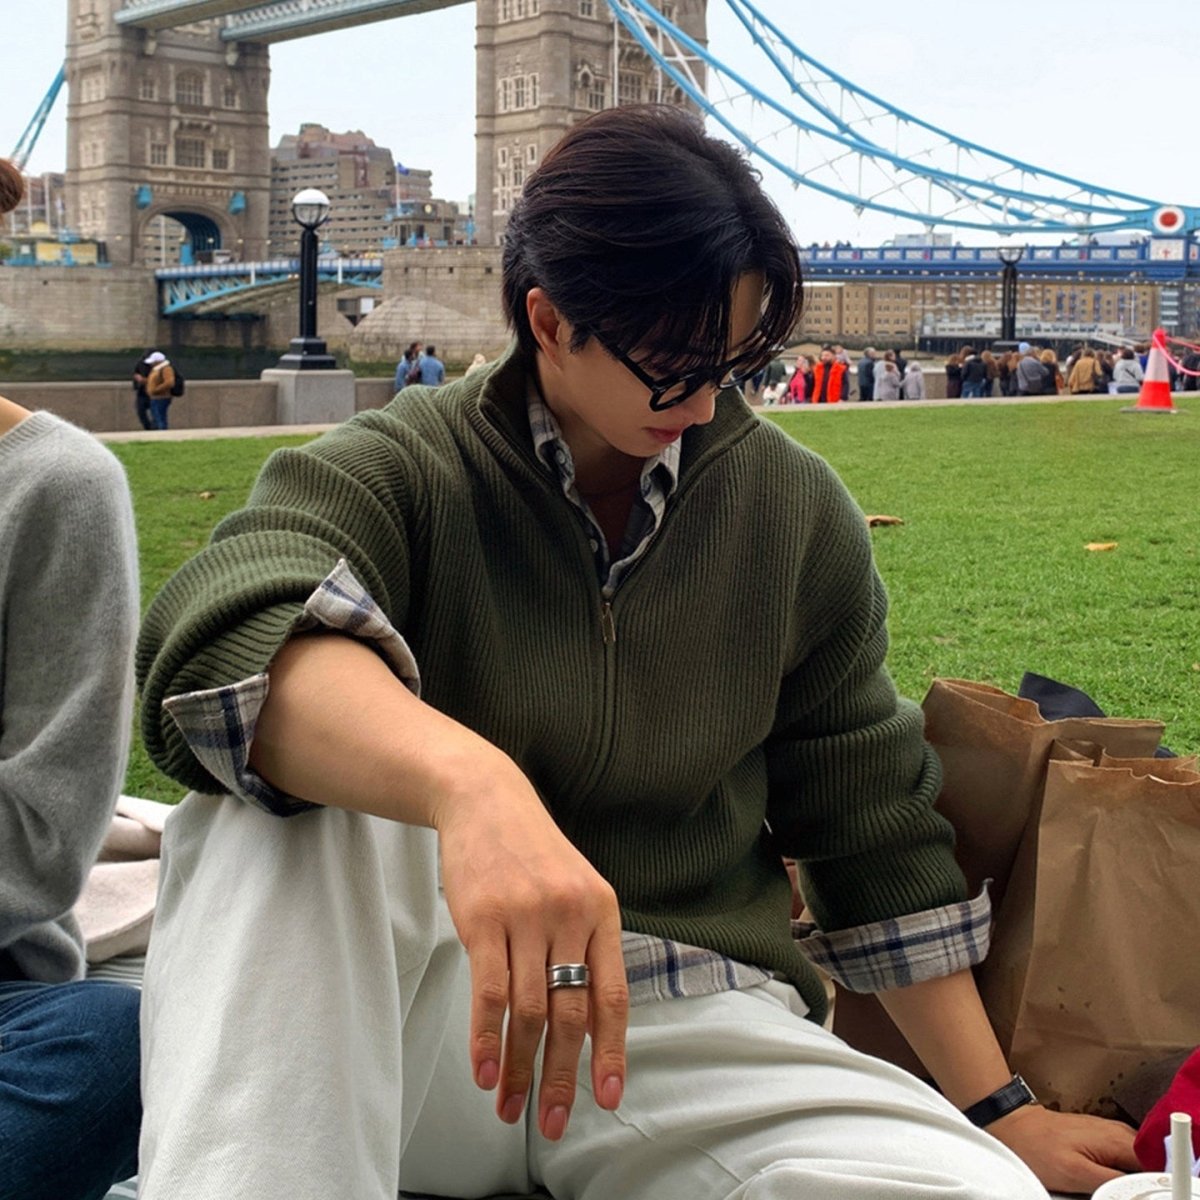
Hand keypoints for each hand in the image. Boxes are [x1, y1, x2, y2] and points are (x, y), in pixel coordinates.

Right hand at [436, 756, 628, 1141]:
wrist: (486, 801)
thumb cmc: (532, 853)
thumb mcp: (576, 889)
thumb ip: (587, 948)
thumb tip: (589, 1023)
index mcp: (602, 912)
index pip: (612, 995)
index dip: (611, 1052)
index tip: (607, 1097)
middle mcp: (570, 916)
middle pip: (571, 1014)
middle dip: (562, 1076)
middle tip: (554, 1121)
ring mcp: (526, 917)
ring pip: (529, 1011)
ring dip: (519, 1067)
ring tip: (511, 1105)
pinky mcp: (484, 919)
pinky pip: (489, 992)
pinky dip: (486, 1038)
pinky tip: (485, 1069)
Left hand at [988, 1103, 1140, 1193]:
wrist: (1011, 1126)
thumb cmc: (1035, 1148)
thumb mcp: (1076, 1174)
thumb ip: (1113, 1181)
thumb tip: (1138, 1189)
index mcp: (1115, 1139)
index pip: (1154, 1165)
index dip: (1150, 1184)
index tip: (1135, 1193)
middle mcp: (1115, 1130)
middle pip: (1146, 1162)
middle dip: (1138, 1180)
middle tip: (1116, 1190)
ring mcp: (1106, 1130)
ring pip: (1133, 1159)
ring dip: (1127, 1174)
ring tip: (1103, 1183)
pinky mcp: (1097, 1135)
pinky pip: (1119, 1154)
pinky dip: (1116, 1167)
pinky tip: (1101, 1176)